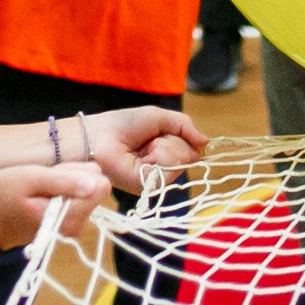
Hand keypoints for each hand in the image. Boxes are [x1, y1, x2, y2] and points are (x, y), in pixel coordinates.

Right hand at [0, 161, 109, 250]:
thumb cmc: (3, 196)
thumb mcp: (29, 178)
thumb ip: (63, 180)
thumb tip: (97, 183)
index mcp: (69, 217)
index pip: (100, 186)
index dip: (79, 172)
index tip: (56, 174)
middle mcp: (77, 227)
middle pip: (94, 187)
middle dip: (72, 178)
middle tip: (43, 181)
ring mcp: (73, 228)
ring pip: (85, 191)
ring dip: (66, 184)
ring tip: (40, 188)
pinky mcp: (68, 226)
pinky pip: (76, 199)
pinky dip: (62, 192)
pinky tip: (42, 194)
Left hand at [80, 106, 206, 191]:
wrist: (98, 137)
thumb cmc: (122, 125)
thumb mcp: (158, 117)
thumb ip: (184, 125)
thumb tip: (206, 142)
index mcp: (165, 150)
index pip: (192, 149)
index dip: (185, 138)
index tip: (163, 131)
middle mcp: (163, 166)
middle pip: (190, 155)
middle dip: (172, 141)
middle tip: (149, 139)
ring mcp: (157, 178)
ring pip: (182, 162)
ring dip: (164, 148)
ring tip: (143, 147)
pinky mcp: (150, 188)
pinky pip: (170, 170)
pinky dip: (159, 157)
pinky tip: (141, 156)